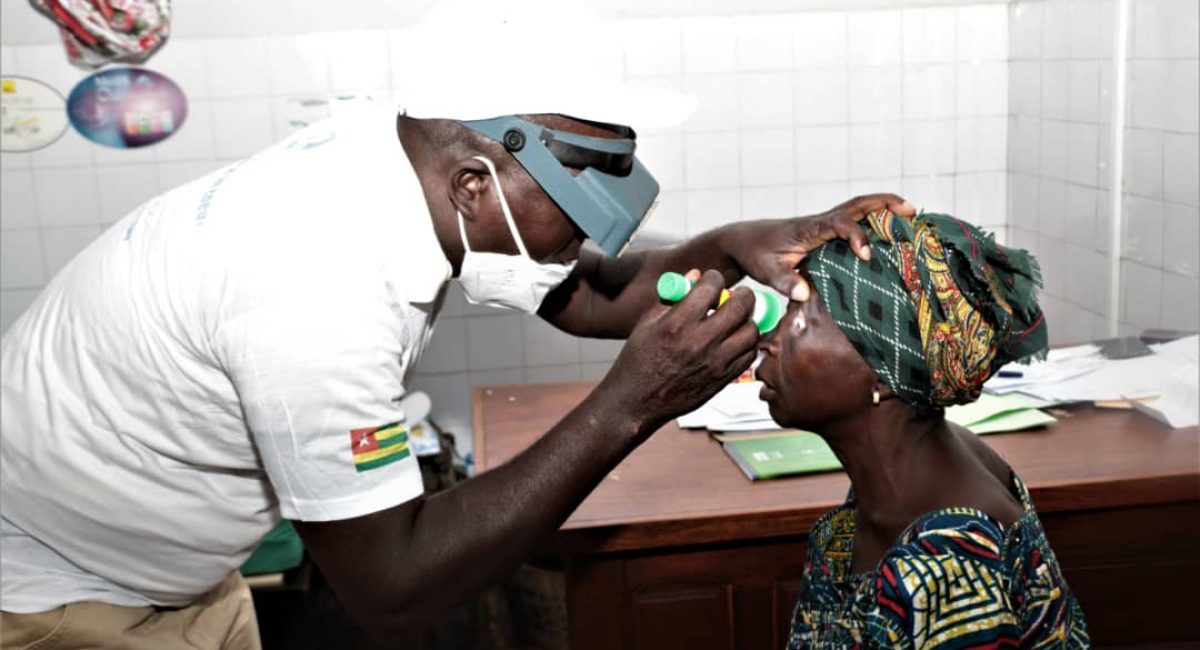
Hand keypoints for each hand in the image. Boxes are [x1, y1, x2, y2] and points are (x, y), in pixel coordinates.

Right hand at [598, 270, 759, 434]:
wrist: (635, 402)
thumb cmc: (638, 360)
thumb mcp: (647, 323)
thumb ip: (673, 296)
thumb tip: (696, 275)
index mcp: (676, 324)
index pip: (710, 287)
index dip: (713, 278)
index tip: (712, 280)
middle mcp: (698, 343)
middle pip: (740, 306)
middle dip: (742, 294)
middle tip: (738, 295)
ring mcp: (714, 363)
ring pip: (751, 331)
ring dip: (747, 320)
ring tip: (737, 319)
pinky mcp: (722, 380)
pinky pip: (749, 355)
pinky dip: (747, 343)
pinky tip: (735, 339)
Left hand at [720, 193, 915, 301]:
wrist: (742, 241)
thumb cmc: (754, 254)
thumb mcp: (765, 271)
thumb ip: (784, 282)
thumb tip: (804, 294)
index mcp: (808, 228)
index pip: (839, 223)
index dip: (856, 236)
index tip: (866, 256)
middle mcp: (820, 222)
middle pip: (856, 205)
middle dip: (884, 205)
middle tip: (911, 210)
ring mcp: (823, 225)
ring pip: (858, 210)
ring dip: (884, 209)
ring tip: (912, 214)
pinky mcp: (824, 233)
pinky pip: (853, 222)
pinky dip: (874, 222)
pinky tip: (891, 232)